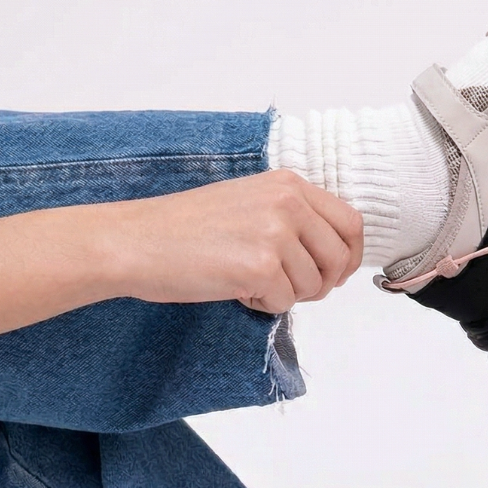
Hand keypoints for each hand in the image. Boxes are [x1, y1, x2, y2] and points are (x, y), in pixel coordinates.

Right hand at [100, 170, 363, 313]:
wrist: (136, 241)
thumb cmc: (183, 228)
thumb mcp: (248, 202)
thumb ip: (291, 217)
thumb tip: (331, 254)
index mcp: (288, 183)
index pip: (351, 222)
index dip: (348, 256)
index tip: (334, 273)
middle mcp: (288, 202)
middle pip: (341, 257)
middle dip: (322, 283)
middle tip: (290, 288)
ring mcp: (276, 233)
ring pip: (313, 285)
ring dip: (285, 294)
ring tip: (245, 279)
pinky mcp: (260, 267)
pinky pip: (285, 302)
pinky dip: (261, 304)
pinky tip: (232, 287)